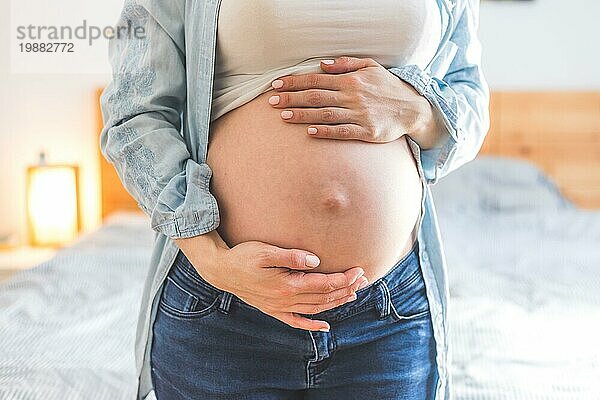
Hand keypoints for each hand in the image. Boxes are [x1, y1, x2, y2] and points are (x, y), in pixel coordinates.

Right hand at [176, 234, 368, 331]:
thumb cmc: (243, 257)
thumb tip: (316, 261)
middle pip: (323, 297)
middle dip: (345, 289)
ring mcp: (280, 308)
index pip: (323, 284)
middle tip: (363, 279)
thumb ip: (292, 256)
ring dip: (335, 303)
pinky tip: (325, 327)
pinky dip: (312, 325)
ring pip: (315, 309)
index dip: (344, 279)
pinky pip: (297, 322)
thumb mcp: (266, 252)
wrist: (221, 271)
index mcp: (287, 285)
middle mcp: (285, 300)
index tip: (359, 271)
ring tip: (353, 295)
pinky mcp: (273, 310)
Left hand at [268, 56, 442, 147]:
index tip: (276, 85)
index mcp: (351, 80)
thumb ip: (347, 64)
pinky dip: (325, 132)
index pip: (316, 79)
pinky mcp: (366, 132)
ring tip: (283, 117)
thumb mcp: (371, 67)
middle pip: (316, 96)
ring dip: (302, 115)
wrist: (413, 109)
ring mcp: (359, 115)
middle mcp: (353, 96)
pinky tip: (310, 132)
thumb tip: (323, 64)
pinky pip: (342, 132)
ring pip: (325, 114)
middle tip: (271, 102)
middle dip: (291, 99)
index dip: (295, 82)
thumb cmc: (389, 87)